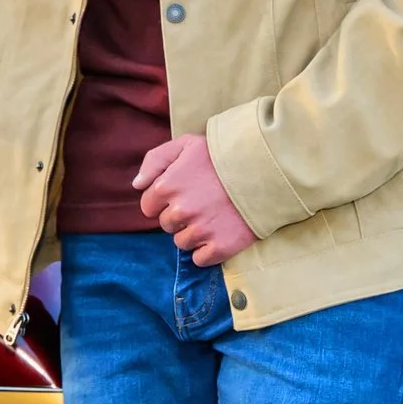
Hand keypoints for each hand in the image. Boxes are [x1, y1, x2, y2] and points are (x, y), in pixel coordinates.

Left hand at [132, 134, 257, 267]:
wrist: (264, 170)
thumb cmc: (223, 155)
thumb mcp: (186, 144)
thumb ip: (155, 160)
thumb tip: (138, 185)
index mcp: (167, 185)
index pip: (148, 206)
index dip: (163, 201)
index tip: (181, 194)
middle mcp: (180, 211)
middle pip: (166, 225)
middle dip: (179, 216)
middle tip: (201, 202)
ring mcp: (200, 231)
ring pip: (181, 243)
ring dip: (193, 233)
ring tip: (213, 215)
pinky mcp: (220, 247)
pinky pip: (200, 259)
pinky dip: (207, 250)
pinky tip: (219, 232)